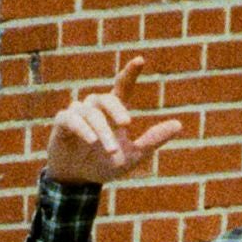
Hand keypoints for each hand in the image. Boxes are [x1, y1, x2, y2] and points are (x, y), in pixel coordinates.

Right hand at [42, 62, 186, 188]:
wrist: (78, 181)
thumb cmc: (105, 165)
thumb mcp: (133, 156)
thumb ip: (153, 140)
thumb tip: (179, 124)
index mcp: (113, 111)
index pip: (122, 86)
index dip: (130, 73)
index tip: (140, 60)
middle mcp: (95, 108)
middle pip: (106, 99)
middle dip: (117, 110)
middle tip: (128, 124)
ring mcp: (78, 113)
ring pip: (91, 113)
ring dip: (102, 131)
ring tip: (111, 150)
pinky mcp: (62, 123)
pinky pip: (71, 119)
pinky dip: (82, 128)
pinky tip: (91, 140)